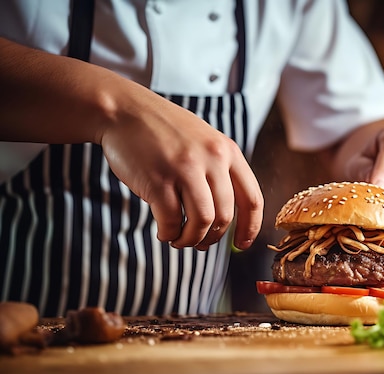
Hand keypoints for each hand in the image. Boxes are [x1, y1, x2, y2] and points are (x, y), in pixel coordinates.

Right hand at [0, 38, 263, 250]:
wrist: (124, 111)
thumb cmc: (163, 131)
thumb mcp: (204, 140)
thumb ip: (219, 170)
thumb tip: (227, 218)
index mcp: (228, 151)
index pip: (252, 199)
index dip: (250, 227)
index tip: (242, 244)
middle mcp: (212, 159)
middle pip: (225, 216)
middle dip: (214, 237)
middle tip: (201, 244)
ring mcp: (185, 169)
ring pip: (202, 222)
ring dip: (192, 239)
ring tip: (180, 240)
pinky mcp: (158, 181)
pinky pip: (171, 221)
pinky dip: (169, 234)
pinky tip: (164, 233)